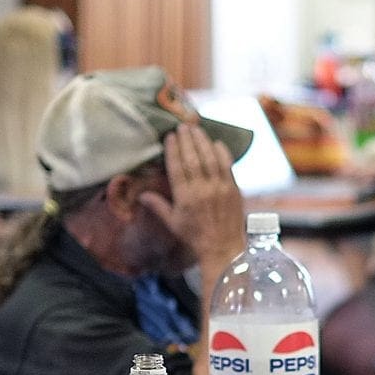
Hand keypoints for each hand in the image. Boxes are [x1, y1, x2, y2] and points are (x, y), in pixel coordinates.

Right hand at [139, 122, 246, 276]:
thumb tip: (141, 195)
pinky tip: (217, 143)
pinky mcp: (234, 189)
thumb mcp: (173, 223)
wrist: (223, 248)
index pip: (177, 168)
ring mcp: (220, 188)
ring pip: (210, 159)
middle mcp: (202, 190)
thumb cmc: (195, 237)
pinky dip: (222, 153)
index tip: (170, 137)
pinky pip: (228, 166)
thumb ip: (158, 206)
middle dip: (187, 140)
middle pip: (193, 159)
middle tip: (182, 126)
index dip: (173, 150)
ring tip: (197, 129)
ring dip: (203, 142)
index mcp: (185, 198)